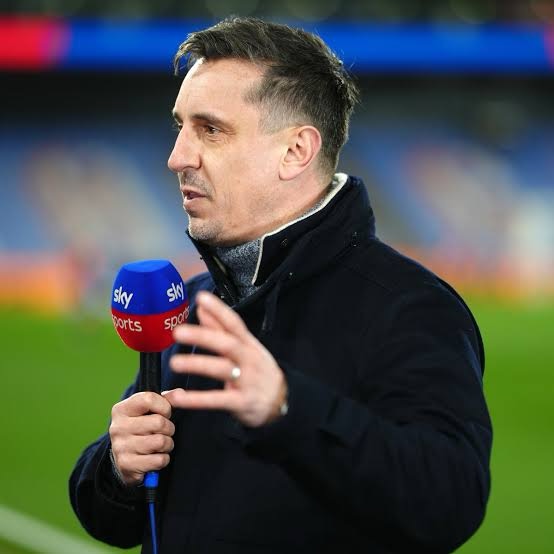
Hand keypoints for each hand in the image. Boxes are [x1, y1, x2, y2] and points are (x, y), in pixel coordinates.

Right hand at [109, 392, 174, 485]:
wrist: (125, 460)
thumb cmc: (141, 429)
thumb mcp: (149, 410)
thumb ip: (166, 399)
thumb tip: (180, 393)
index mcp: (121, 409)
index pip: (149, 399)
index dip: (164, 407)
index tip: (164, 414)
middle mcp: (118, 427)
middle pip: (159, 422)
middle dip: (169, 428)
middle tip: (163, 432)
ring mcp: (120, 447)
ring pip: (161, 442)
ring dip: (167, 444)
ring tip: (160, 445)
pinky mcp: (127, 465)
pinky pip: (159, 460)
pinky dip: (163, 459)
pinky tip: (154, 457)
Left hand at [163, 291, 286, 426]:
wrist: (282, 401)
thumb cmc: (258, 370)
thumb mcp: (245, 347)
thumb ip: (221, 328)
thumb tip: (202, 308)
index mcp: (248, 343)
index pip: (234, 323)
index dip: (219, 310)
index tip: (201, 297)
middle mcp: (249, 359)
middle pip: (227, 344)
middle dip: (203, 336)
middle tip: (178, 332)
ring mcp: (247, 381)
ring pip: (222, 369)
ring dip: (198, 365)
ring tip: (174, 362)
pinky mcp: (241, 402)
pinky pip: (217, 400)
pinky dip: (196, 399)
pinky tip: (177, 396)